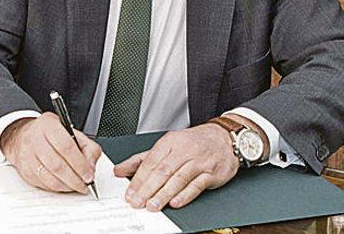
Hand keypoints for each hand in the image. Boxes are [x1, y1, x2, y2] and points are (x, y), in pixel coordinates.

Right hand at [0, 113, 100, 193]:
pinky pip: (42, 184)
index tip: (88, 175)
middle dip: (74, 179)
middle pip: (57, 165)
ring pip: (49, 178)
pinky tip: (63, 185)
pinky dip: (56, 188)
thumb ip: (88, 148)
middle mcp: (35, 138)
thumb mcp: (73, 133)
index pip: (66, 146)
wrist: (25, 136)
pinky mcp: (24, 169)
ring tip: (76, 186)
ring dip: (66, 186)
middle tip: (84, 185)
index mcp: (49, 125)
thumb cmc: (51, 135)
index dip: (80, 164)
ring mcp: (27, 155)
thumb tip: (90, 168)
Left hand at [114, 123, 237, 210]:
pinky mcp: (211, 173)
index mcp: (169, 143)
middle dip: (147, 189)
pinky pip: (197, 185)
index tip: (129, 193)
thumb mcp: (166, 145)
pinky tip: (176, 202)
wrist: (224, 138)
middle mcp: (183, 151)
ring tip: (152, 205)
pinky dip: (186, 194)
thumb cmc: (193, 143)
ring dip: (164, 194)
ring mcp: (198, 162)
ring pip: (178, 179)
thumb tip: (119, 170)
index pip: (150, 162)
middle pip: (162, 171)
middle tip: (137, 202)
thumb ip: (142, 159)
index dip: (138, 179)